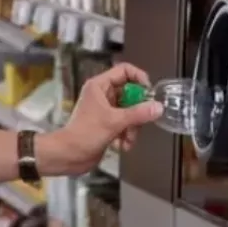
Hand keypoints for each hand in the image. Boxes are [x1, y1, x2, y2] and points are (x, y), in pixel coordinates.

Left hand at [40, 63, 162, 175]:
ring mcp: (105, 110)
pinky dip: (127, 135)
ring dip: (133, 127)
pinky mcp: (107, 124)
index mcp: (99, 86)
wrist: (69, 155)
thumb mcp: (115, 121)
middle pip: (131, 94)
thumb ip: (138, 114)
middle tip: (140, 121)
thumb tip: (157, 107)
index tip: (149, 92)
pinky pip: (125, 124)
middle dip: (137, 111)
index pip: (124, 70)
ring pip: (130, 111)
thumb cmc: (84, 134)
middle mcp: (103, 95)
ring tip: (128, 139)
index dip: (139, 77)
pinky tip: (122, 145)